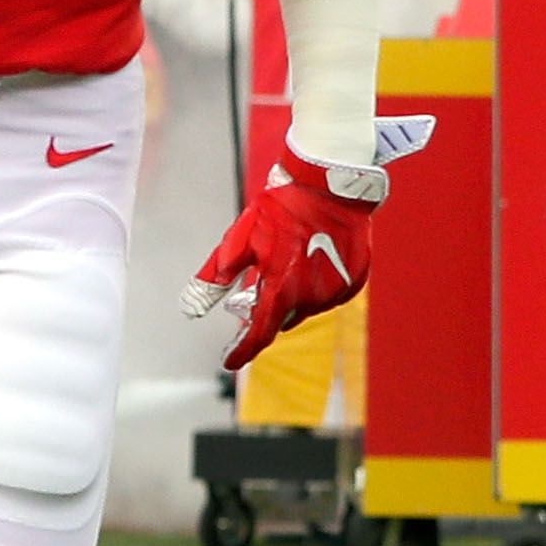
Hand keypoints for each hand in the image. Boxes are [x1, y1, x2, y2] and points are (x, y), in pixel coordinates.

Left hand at [187, 154, 382, 374]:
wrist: (329, 184)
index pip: (258, 334)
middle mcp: (310, 298)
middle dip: (270, 305)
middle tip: (262, 277)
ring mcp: (336, 292)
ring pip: (307, 305)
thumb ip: (215, 278)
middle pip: (282, 317)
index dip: (241, 351)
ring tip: (292, 256)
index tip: (228, 361)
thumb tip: (191, 310)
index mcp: (280, 290)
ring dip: (295, 294)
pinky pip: (330, 294)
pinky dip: (318, 284)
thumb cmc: (279, 209)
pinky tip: (314, 258)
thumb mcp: (240, 240)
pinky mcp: (355, 281)